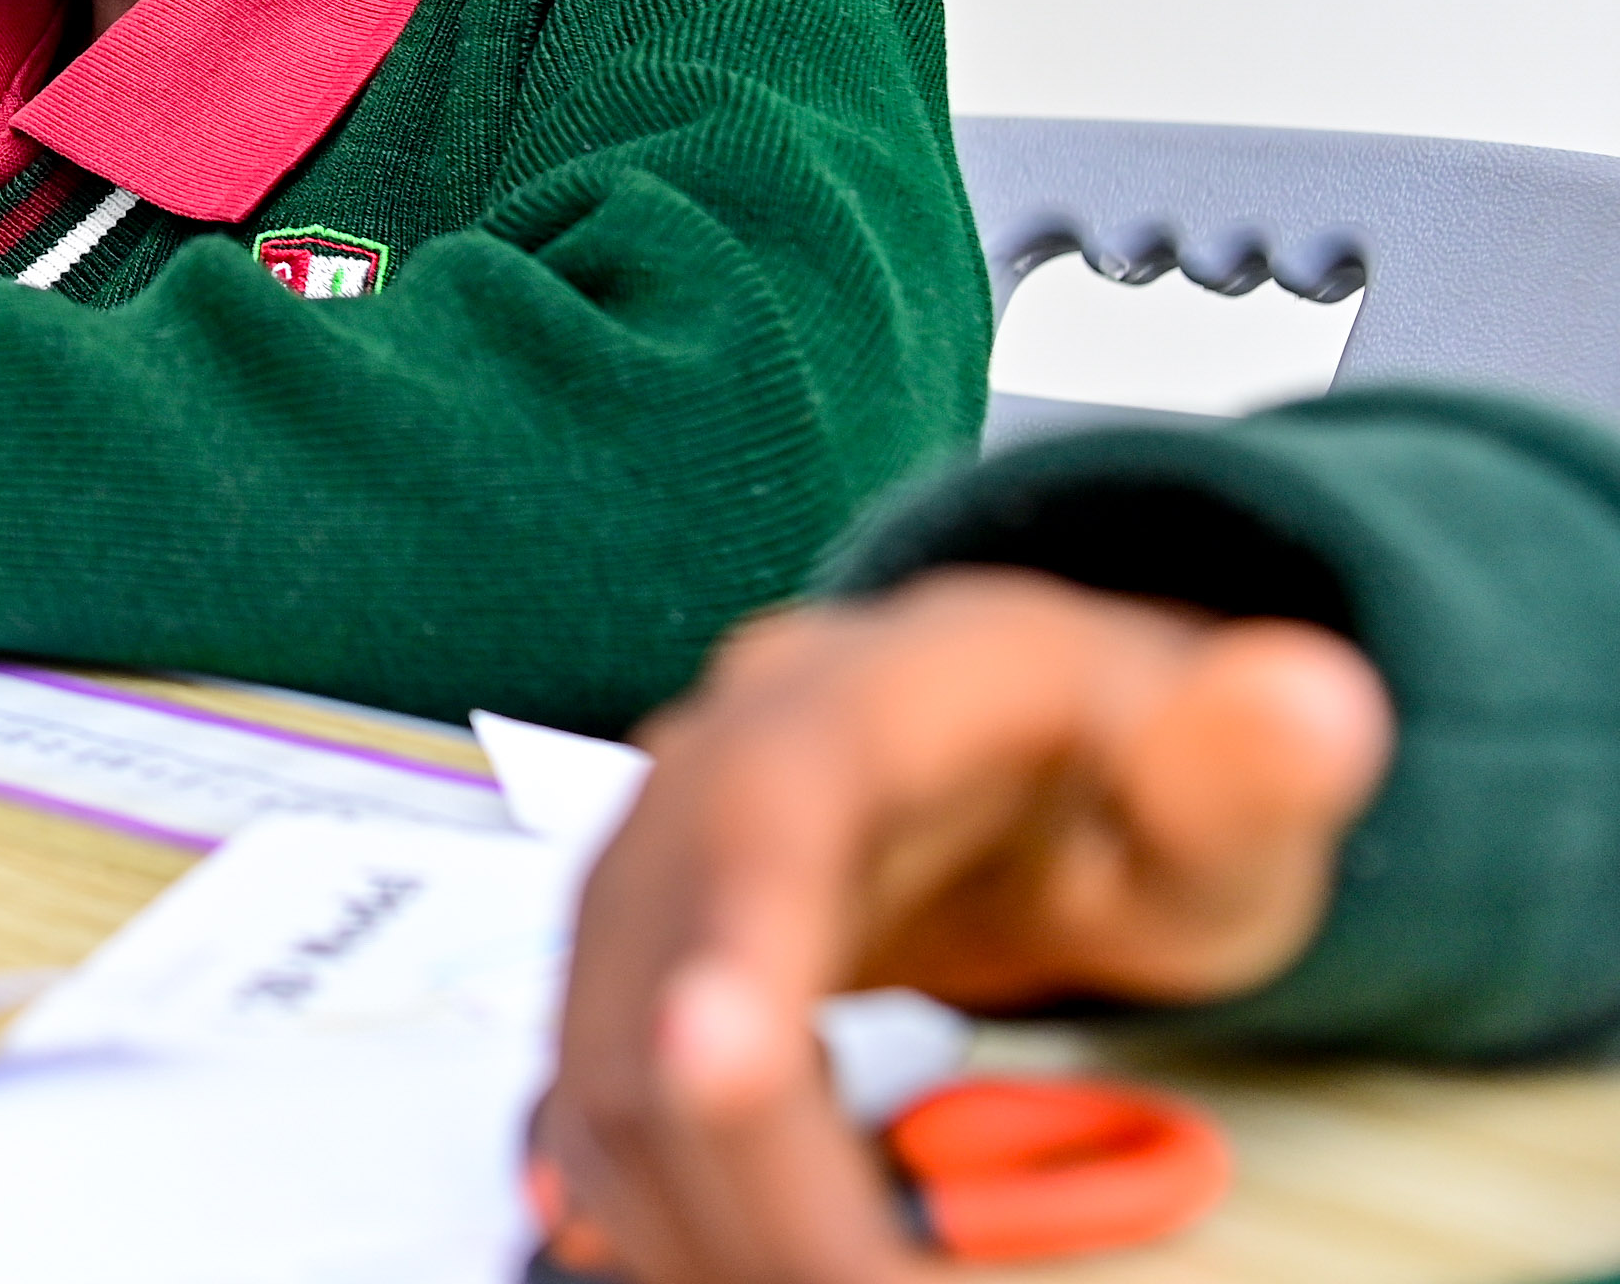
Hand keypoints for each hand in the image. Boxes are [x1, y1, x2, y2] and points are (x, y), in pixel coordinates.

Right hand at [535, 568, 1393, 1282]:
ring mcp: (654, 872)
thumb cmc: (1133, 773)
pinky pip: (609, 1106)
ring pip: (612, 1057)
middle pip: (661, 967)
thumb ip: (1256, 756)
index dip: (729, 932)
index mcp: (861, 694)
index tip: (712, 1062)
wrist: (1036, 757)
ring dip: (704, 1211)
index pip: (768, 806)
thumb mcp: (1231, 769)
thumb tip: (1311, 698)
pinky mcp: (631, 970)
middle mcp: (713, 764)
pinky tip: (771, 1272)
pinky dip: (678, 1213)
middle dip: (743, 1156)